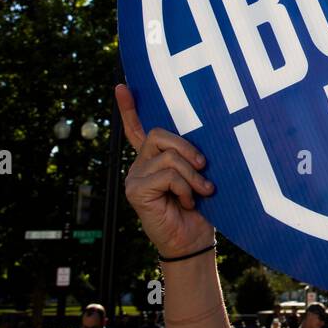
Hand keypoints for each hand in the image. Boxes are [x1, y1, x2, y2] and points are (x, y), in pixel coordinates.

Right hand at [116, 83, 216, 257]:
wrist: (194, 241)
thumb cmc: (202, 208)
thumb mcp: (199, 174)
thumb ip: (191, 155)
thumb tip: (202, 137)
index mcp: (154, 159)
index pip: (137, 129)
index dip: (129, 107)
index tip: (122, 85)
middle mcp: (139, 165)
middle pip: (160, 135)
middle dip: (188, 148)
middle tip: (205, 167)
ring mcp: (134, 177)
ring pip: (169, 157)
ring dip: (193, 176)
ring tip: (202, 192)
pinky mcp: (135, 191)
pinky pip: (167, 175)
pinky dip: (185, 188)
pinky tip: (188, 203)